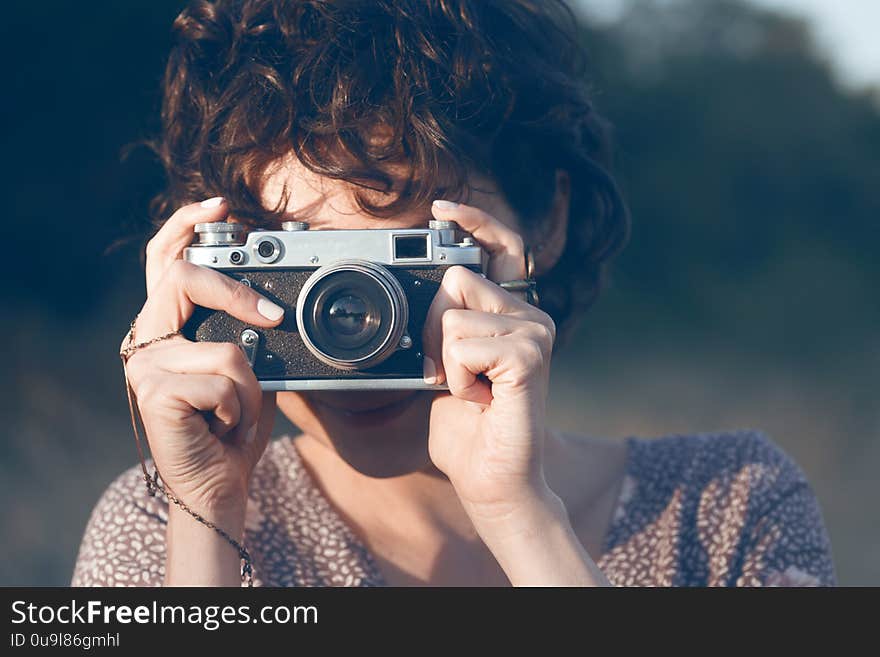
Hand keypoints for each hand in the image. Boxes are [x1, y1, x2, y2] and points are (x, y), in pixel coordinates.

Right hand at [122, 198, 283, 515]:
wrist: (219, 483)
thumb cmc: (233, 425)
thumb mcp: (247, 368)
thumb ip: (245, 330)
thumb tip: (273, 297)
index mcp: (167, 327)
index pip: (162, 259)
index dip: (186, 225)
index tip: (221, 205)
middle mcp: (146, 340)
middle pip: (183, 279)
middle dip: (237, 292)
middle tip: (274, 316)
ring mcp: (144, 366)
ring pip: (221, 345)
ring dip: (249, 385)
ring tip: (238, 412)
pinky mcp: (154, 393)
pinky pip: (223, 380)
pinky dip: (240, 407)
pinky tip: (223, 427)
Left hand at [422, 200, 557, 529]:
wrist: (490, 480)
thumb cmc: (466, 430)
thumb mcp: (444, 368)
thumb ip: (442, 329)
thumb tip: (422, 297)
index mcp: (511, 315)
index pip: (501, 247)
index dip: (474, 221)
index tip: (442, 208)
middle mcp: (530, 316)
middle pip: (458, 278)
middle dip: (433, 328)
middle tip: (452, 373)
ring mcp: (535, 333)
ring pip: (452, 314)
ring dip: (445, 362)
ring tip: (471, 392)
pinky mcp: (530, 354)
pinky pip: (462, 344)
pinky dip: (457, 379)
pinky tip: (480, 400)